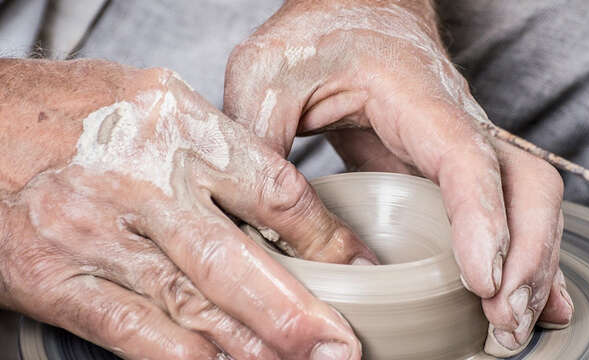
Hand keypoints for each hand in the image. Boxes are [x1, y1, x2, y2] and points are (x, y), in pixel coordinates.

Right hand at [0, 59, 374, 358]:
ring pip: (192, 302)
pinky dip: (184, 358)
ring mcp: (97, 232)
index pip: (272, 188)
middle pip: (238, 259)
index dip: (322, 236)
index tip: (354, 264)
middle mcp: (141, 178)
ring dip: (251, 344)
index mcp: (176, 123)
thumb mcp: (152, 99)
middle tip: (342, 346)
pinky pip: (132, 328)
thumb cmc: (68, 108)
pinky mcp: (58, 276)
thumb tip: (276, 202)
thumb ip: (213, 146)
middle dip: (296, 312)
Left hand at [223, 0, 572, 354]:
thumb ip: (259, 139)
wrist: (353, 10)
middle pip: (525, 185)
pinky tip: (518, 296)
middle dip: (527, 257)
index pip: (466, 158)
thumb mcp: (267, 74)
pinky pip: (504, 207)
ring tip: (510, 325)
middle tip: (502, 320)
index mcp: (414, 96)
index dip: (483, 220)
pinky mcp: (449, 168)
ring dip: (532, 265)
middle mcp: (455, 121)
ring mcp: (460, 145)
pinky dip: (521, 254)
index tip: (482, 279)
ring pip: (527, 201)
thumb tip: (259, 221)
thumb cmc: (315, 34)